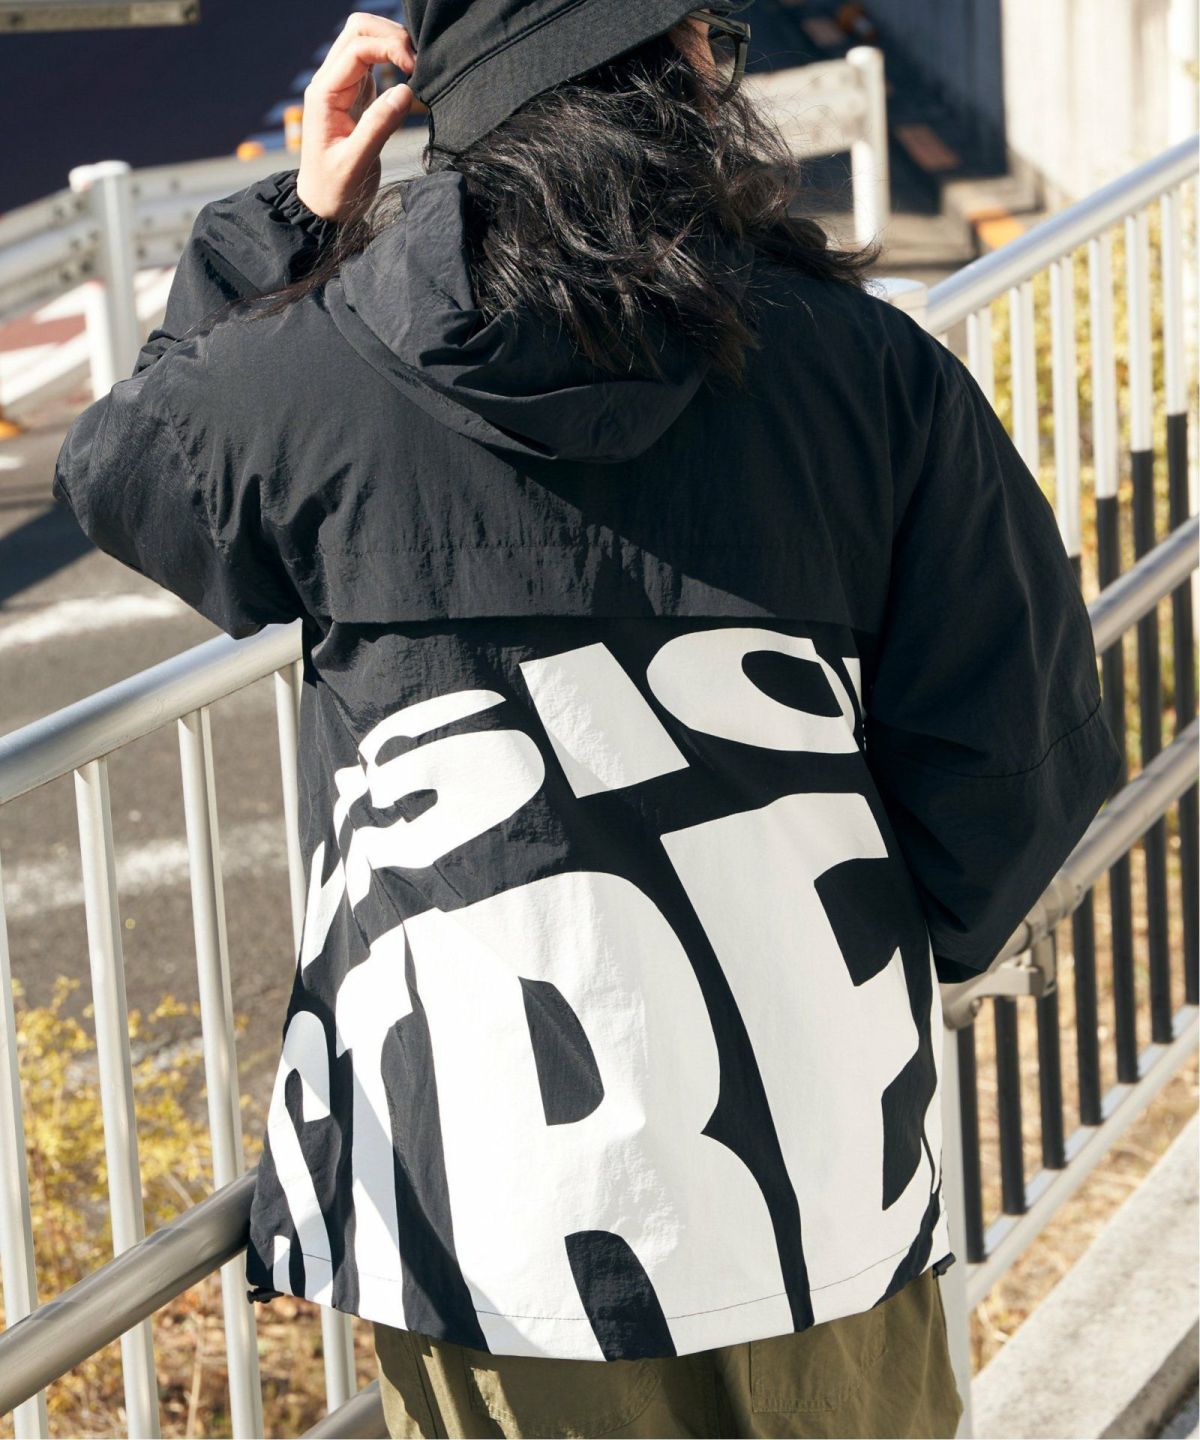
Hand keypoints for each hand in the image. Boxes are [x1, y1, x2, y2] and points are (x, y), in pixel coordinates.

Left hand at [296, 12, 416, 225]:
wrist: (323, 208)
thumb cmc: (334, 191)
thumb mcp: (355, 164)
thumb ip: (378, 126)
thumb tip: (405, 90)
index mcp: (324, 93)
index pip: (358, 47)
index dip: (390, 48)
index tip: (415, 71)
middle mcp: (330, 83)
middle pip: (357, 29)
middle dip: (390, 35)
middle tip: (417, 63)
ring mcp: (343, 87)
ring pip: (366, 40)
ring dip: (392, 44)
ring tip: (416, 69)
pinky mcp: (357, 97)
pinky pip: (374, 62)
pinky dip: (394, 60)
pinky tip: (410, 78)